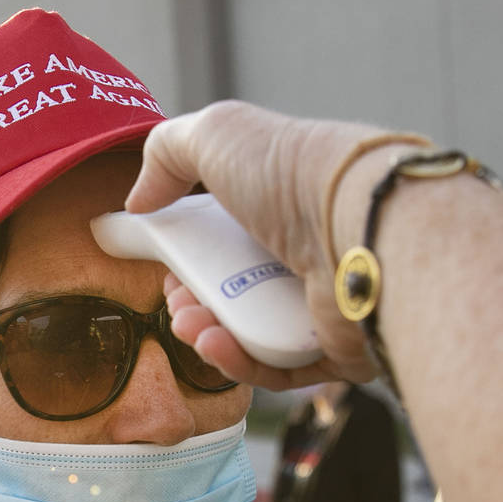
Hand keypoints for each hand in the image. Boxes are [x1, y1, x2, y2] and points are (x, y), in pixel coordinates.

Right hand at [126, 100, 389, 386]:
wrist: (364, 230)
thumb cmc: (294, 174)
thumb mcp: (216, 133)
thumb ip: (167, 152)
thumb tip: (137, 202)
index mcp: (287, 200)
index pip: (230, 233)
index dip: (189, 250)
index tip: (164, 260)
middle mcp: (310, 248)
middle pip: (236, 287)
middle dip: (192, 298)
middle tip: (176, 299)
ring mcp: (326, 302)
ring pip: (253, 333)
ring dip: (208, 333)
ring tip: (189, 325)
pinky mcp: (338, 349)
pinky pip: (280, 368)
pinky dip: (240, 360)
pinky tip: (212, 345)